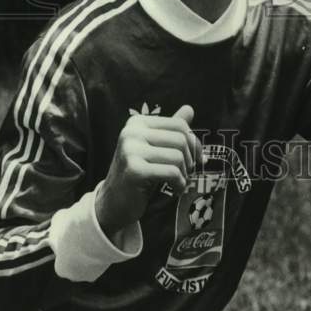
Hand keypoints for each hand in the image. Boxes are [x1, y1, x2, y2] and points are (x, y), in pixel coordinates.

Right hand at [95, 105, 201, 236]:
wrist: (114, 201)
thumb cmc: (138, 172)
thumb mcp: (154, 148)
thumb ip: (170, 129)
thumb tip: (189, 109)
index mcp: (138, 122)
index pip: (178, 124)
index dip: (194, 143)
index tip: (197, 159)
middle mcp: (132, 132)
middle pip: (180, 139)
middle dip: (190, 159)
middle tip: (187, 173)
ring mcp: (131, 150)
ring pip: (177, 156)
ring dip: (185, 174)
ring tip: (179, 182)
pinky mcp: (134, 170)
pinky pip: (171, 172)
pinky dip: (179, 183)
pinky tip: (176, 190)